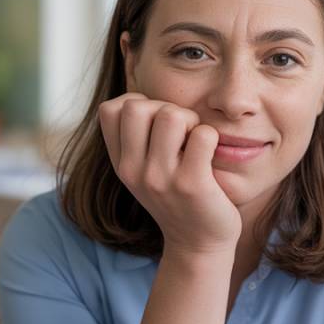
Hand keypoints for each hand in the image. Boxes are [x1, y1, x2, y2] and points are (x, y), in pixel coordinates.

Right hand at [98, 93, 241, 254]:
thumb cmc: (177, 198)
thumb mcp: (144, 169)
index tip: (155, 125)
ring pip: (172, 115)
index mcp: (120, 163)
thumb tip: (137, 78)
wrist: (198, 244)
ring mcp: (161, 178)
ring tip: (196, 143)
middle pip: (138, 106)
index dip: (137, 104)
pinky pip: (203, 134)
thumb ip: (137, 135)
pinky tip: (211, 156)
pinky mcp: (192, 184)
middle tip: (181, 133)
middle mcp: (134, 170)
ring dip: (191, 121)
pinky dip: (212, 137)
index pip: (110, 109)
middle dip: (165, 109)